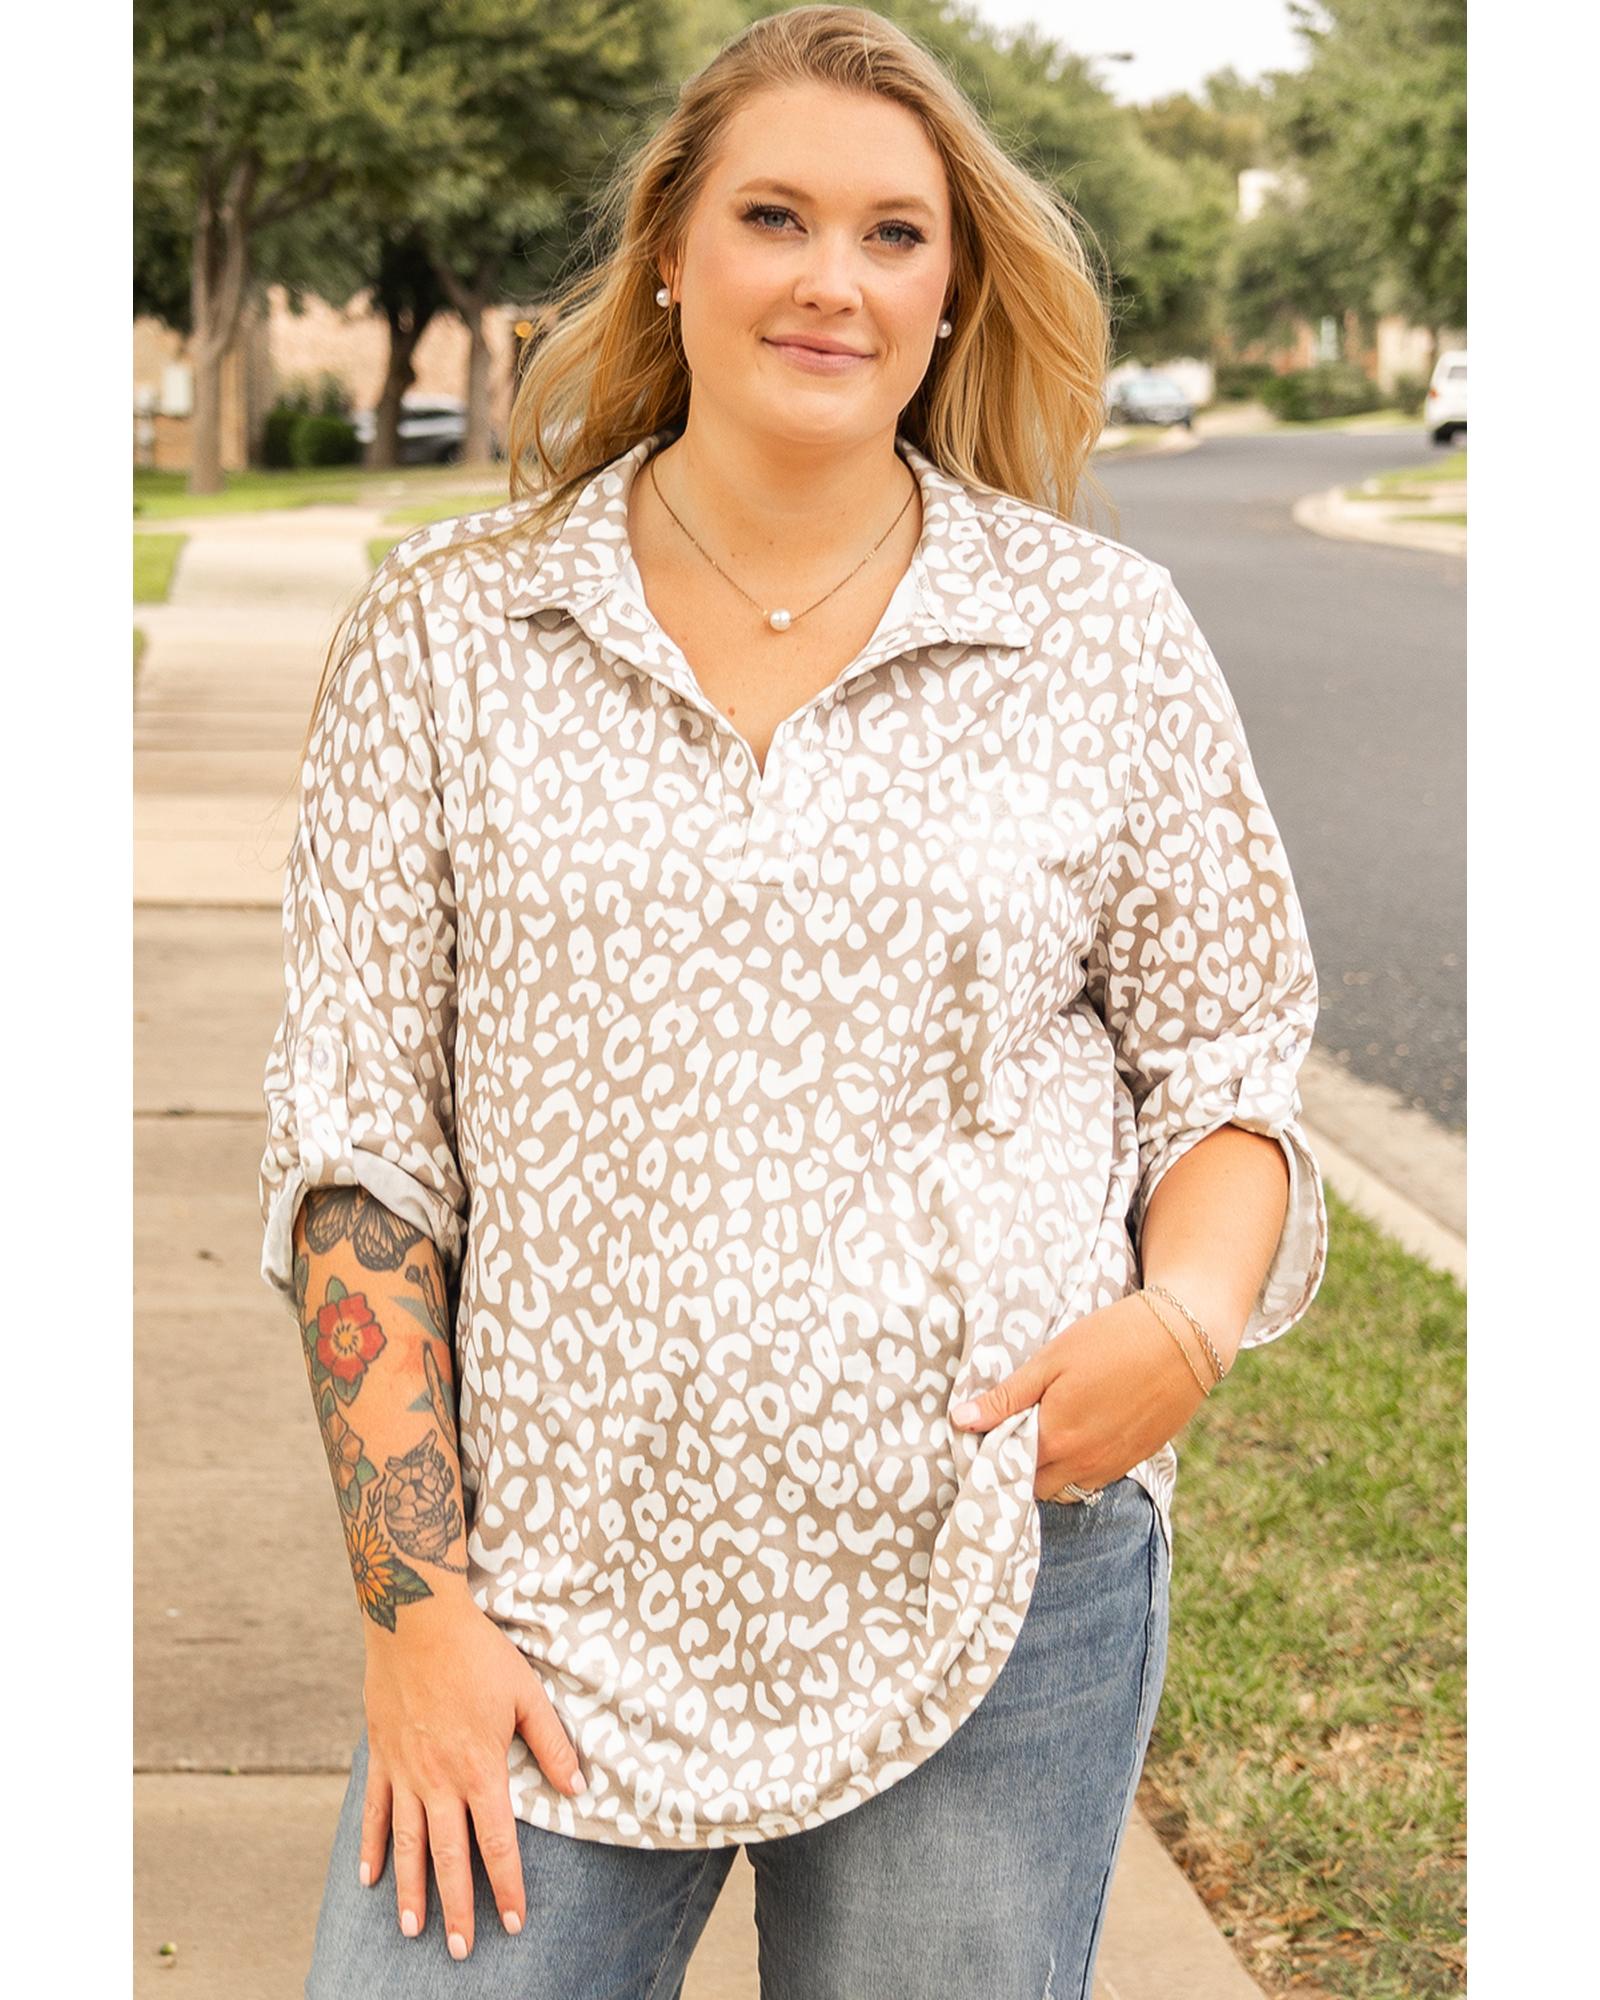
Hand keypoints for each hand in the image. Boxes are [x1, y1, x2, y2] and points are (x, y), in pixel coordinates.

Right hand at [359, 1592, 585, 1956]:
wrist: (416, 1620)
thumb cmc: (478, 1653)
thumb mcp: (527, 1693)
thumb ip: (551, 1744)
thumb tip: (578, 1788)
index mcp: (480, 1769)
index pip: (497, 1843)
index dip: (508, 1886)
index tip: (515, 1922)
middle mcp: (439, 1781)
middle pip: (449, 1857)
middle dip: (457, 1908)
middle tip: (459, 1951)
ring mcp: (404, 1772)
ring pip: (406, 1845)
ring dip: (410, 1891)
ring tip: (413, 1931)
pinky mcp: (380, 1757)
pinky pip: (372, 1812)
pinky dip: (368, 1848)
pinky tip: (367, 1879)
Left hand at [950, 1292, 1209, 1498]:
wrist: (1183, 1340)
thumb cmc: (1111, 1340)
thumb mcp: (1051, 1361)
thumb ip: (1007, 1397)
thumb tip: (960, 1422)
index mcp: (1055, 1438)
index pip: (1007, 1470)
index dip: (990, 1457)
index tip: (980, 1439)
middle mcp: (1083, 1463)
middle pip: (1034, 1487)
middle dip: (1018, 1469)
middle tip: (1012, 1433)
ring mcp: (1112, 1466)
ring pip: (1066, 1486)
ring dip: (1049, 1470)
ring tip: (1045, 1432)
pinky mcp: (1134, 1460)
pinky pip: (1094, 1479)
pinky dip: (1078, 1466)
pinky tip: (1079, 1432)